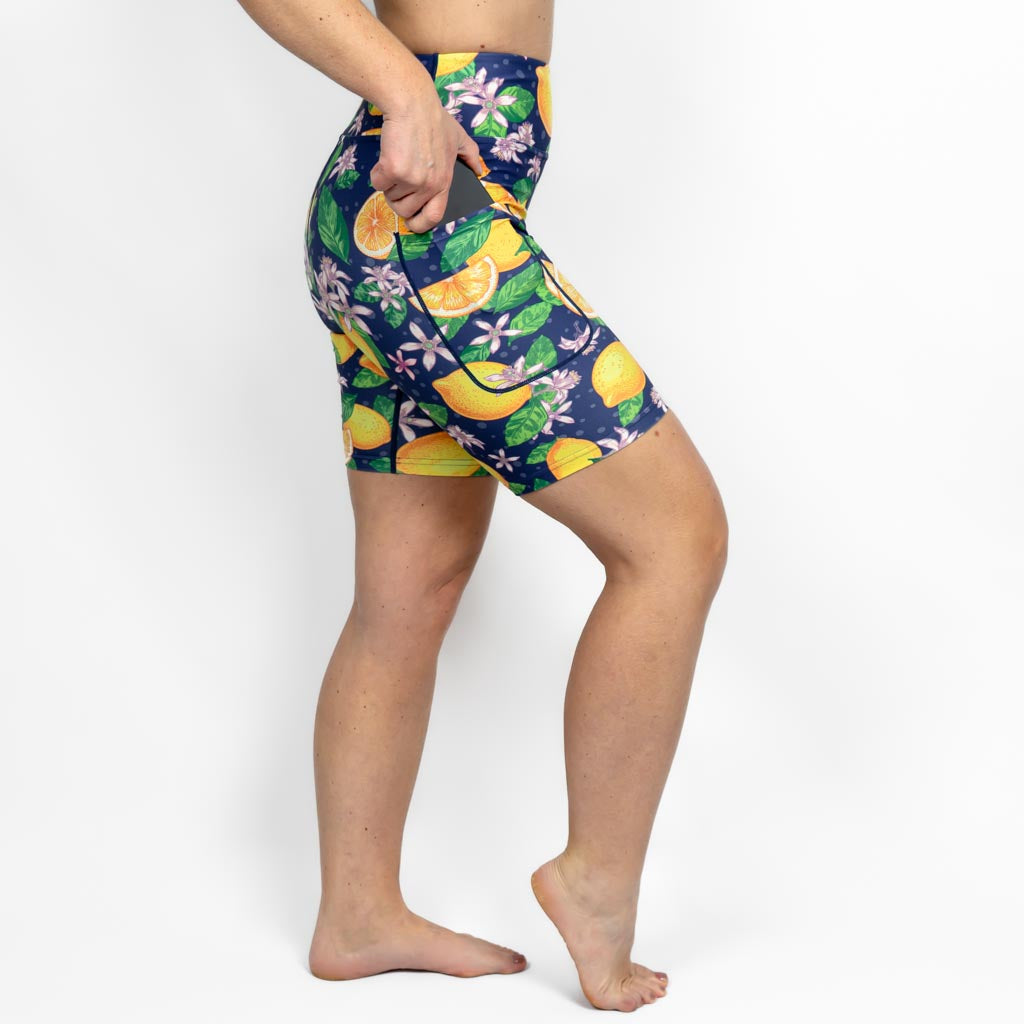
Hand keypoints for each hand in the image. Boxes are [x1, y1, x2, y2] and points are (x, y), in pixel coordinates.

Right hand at [369, 91, 485, 232]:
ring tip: (396, 160)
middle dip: (396, 199)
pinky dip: (377, 171)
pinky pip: (377, 182)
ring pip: (389, 196)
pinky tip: (387, 154)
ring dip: (388, 182)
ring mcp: (411, 179)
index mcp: (444, 183)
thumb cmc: (434, 118)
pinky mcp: (393, 169)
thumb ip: (469, 156)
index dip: (420, 224)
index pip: (434, 217)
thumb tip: (479, 170)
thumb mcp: (459, 138)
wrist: (412, 103)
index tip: (411, 221)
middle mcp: (429, 185)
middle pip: (404, 211)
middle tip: (397, 181)